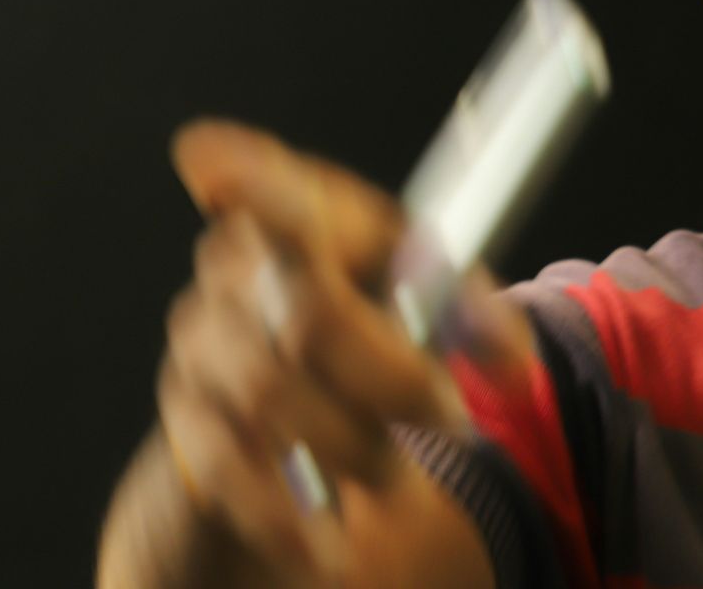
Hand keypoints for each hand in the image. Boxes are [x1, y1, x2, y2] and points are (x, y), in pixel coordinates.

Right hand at [155, 119, 475, 580]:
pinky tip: (332, 540)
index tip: (211, 161)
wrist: (294, 436)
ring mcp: (199, 346)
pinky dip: (291, 513)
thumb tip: (515, 365)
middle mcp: (236, 272)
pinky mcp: (187, 425)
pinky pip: (230, 469)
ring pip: (273, 394)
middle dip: (392, 376)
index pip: (265, 187)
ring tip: (396, 472)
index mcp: (305, 220)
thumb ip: (477, 320)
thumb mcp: (434, 313)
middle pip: (308, 314)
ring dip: (354, 444)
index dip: (243, 174)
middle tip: (451, 416)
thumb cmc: (370, 345)